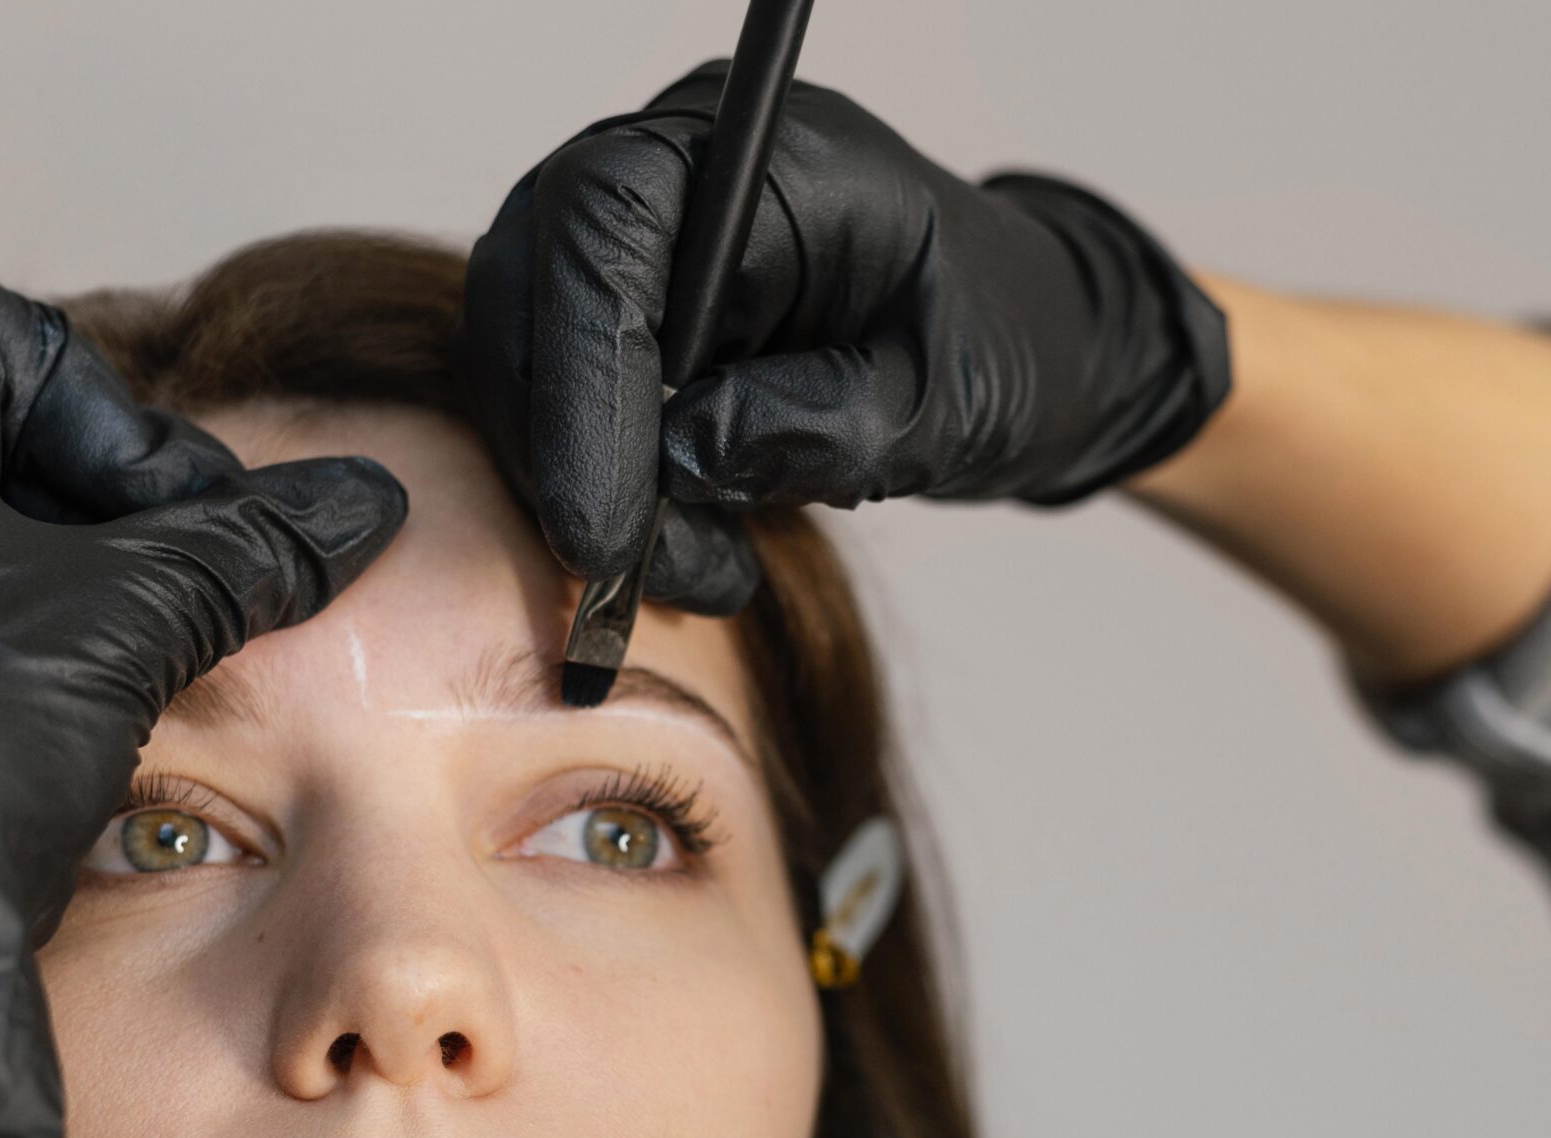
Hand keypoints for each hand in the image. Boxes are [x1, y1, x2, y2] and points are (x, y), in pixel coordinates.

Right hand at [457, 61, 1229, 613]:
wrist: (1021, 346)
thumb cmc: (1000, 346)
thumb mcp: (939, 405)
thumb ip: (820, 424)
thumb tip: (682, 457)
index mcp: (768, 153)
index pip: (611, 224)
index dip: (584, 376)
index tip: (601, 524)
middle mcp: (681, 171)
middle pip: (538, 279)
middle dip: (564, 442)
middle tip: (625, 570)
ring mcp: (643, 238)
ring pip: (529, 346)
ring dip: (580, 480)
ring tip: (699, 571)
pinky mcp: (628, 310)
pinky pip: (561, 393)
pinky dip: (600, 485)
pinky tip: (684, 550)